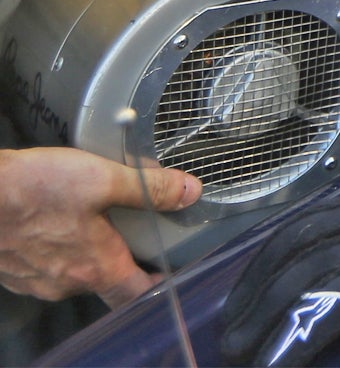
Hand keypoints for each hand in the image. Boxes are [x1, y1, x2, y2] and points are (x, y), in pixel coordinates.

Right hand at [0, 148, 198, 304]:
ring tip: (95, 218)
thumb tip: (189, 191)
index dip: (157, 285)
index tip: (168, 271)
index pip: (135, 294)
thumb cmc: (33, 189)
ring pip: (74, 271)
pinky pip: (47, 265)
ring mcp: (36, 280)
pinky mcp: (14, 269)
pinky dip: (59, 247)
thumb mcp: (103, 178)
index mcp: (96, 267)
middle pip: (106, 280)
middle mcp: (65, 283)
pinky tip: (59, 220)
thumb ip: (150, 188)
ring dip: (88, 250)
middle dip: (122, 258)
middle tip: (134, 230)